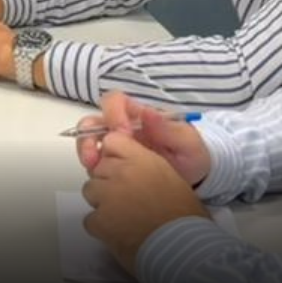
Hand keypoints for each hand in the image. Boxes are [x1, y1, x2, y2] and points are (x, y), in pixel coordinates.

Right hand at [73, 91, 211, 186]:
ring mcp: (115, 148)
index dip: (113, 113)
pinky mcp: (112, 166)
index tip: (123, 132)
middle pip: (94, 120)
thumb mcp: (189, 143)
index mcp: (139, 116)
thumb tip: (147, 112)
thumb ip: (169, 128)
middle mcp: (122, 128)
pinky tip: (98, 178)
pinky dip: (91, 168)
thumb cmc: (192, 156)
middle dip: (89, 134)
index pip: (116, 102)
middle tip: (96, 154)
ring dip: (85, 150)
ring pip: (88, 140)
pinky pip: (94, 163)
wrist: (196, 181)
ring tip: (92, 166)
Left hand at [80, 130, 207, 274]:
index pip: (113, 141)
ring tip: (123, 216)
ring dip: (102, 202)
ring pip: (90, 190)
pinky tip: (120, 232)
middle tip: (126, 198)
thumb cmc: (185, 219)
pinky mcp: (99, 220)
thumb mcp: (173, 180)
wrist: (182, 248)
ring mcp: (108, 196)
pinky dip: (101, 226)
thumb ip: (148, 167)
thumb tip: (135, 168)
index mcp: (143, 160)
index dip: (114, 154)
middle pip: (99, 168)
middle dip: (108, 181)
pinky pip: (90, 218)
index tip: (119, 165)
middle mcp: (122, 173)